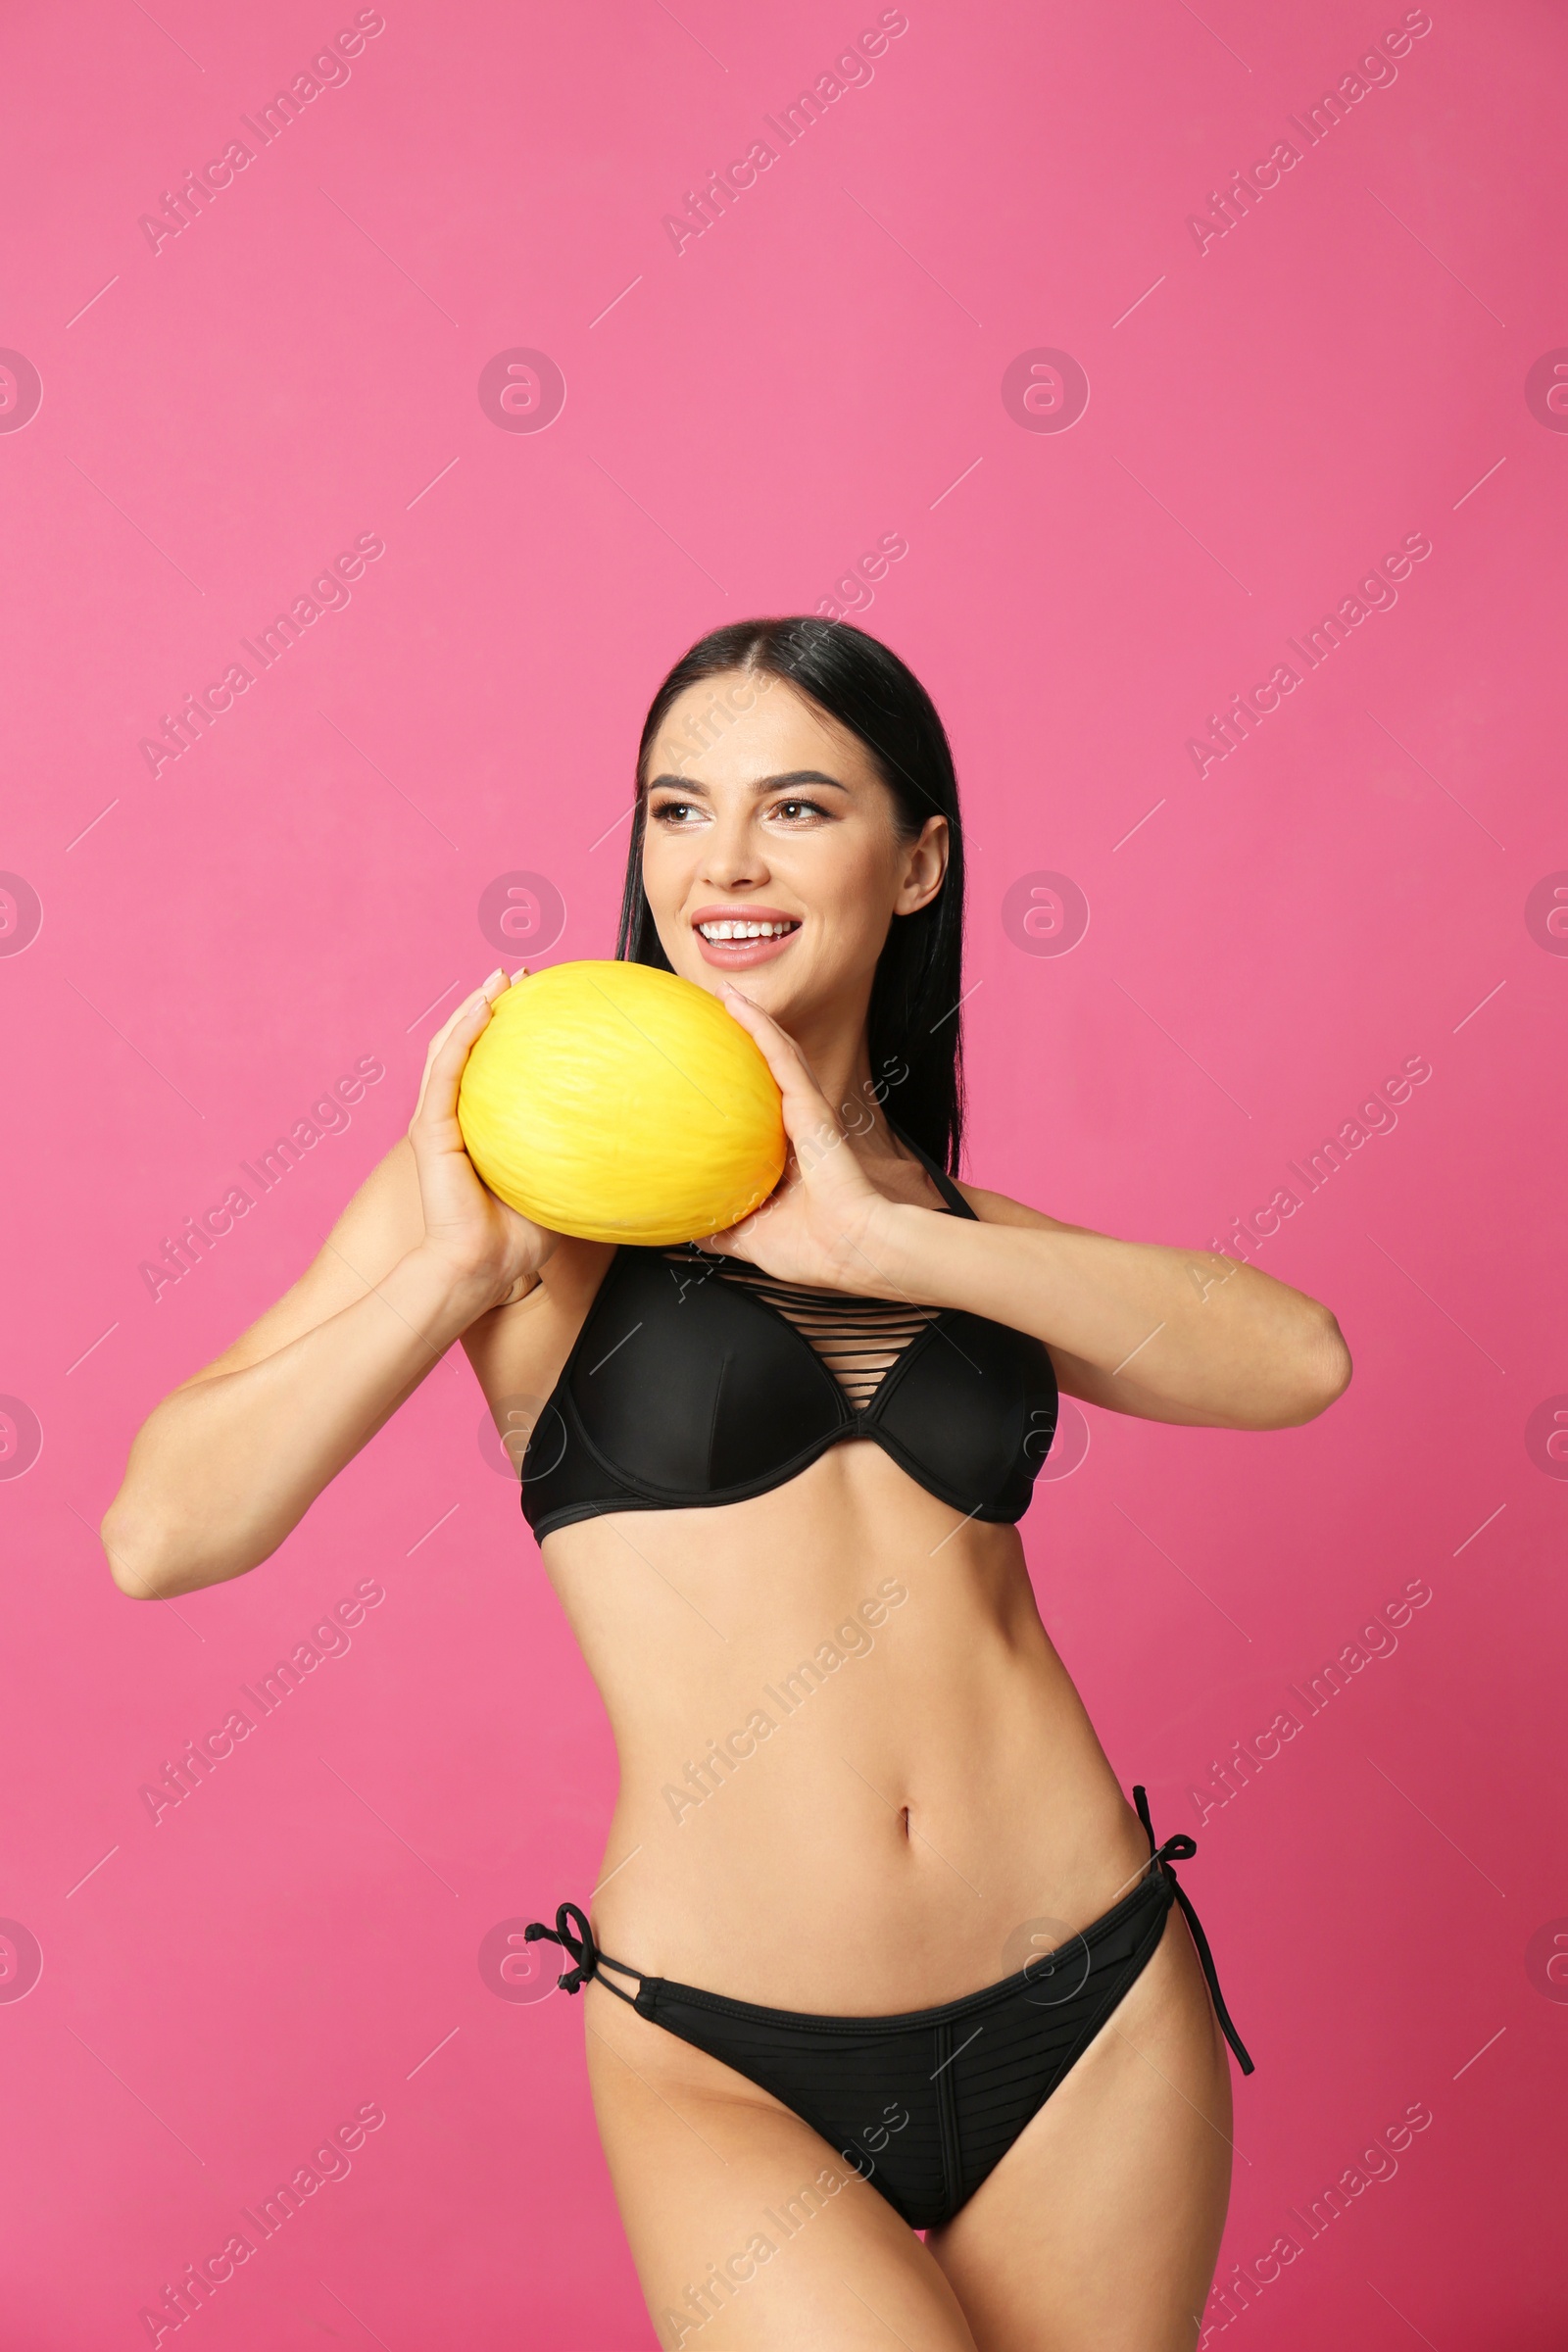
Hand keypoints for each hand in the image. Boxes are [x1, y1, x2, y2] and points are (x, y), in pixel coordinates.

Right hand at [408, 967, 559, 1307]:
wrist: (479, 1268)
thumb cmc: (514, 1243)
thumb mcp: (558, 1193)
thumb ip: (578, 1165)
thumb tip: (631, 1147)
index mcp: (481, 1132)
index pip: (494, 1074)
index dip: (514, 1038)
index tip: (543, 1009)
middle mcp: (457, 1120)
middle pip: (470, 1050)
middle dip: (491, 1008)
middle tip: (520, 979)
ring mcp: (440, 1121)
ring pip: (450, 1050)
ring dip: (472, 1009)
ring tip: (497, 980)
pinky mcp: (430, 1129)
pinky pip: (446, 1070)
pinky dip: (462, 1035)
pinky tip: (481, 1008)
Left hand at [702, 985, 898, 1293]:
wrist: (855, 1249)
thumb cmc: (816, 1249)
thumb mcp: (752, 1239)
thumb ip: (723, 1228)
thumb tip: (689, 1227)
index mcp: (790, 1157)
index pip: (762, 1112)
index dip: (743, 1089)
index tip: (713, 1073)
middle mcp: (799, 1129)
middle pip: (772, 1074)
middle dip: (748, 1042)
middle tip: (717, 1018)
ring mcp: (807, 1114)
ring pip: (779, 1055)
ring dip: (754, 1022)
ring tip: (727, 997)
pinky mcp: (810, 1107)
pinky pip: (781, 1058)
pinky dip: (761, 1028)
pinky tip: (737, 1005)